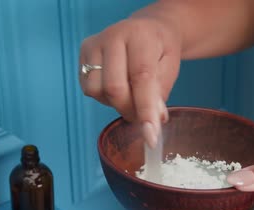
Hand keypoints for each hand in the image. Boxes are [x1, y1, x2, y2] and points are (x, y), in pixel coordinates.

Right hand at [79, 17, 181, 147]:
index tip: (151, 137)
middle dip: (129, 110)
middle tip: (142, 117)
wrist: (148, 28)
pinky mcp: (83, 53)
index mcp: (140, 35)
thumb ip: (159, 94)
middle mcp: (113, 35)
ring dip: (115, 103)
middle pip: (114, 88)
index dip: (145, 110)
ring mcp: (94, 44)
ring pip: (96, 91)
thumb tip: (151, 122)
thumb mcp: (170, 68)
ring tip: (130, 95)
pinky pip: (87, 88)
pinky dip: (104, 97)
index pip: (141, 78)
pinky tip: (117, 88)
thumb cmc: (160, 49)